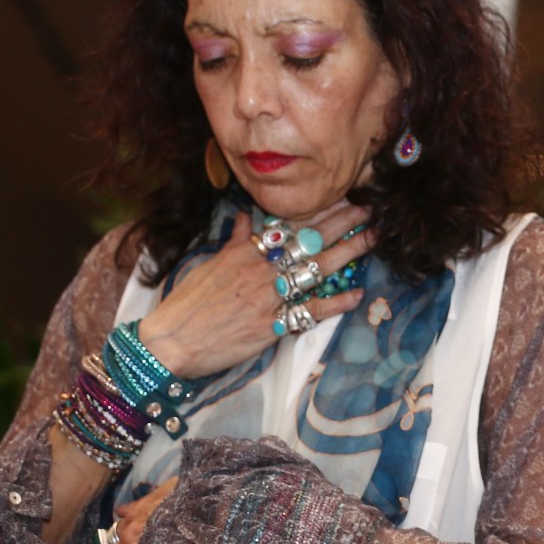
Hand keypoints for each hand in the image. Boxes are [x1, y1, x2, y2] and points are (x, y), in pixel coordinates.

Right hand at [136, 206, 373, 379]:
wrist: (169, 344)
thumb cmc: (186, 305)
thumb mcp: (208, 265)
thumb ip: (234, 242)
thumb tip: (245, 217)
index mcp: (244, 253)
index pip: (288, 225)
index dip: (317, 212)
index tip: (341, 199)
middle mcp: (260, 270)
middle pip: (309, 240)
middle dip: (343, 222)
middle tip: (369, 208)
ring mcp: (269, 296)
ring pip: (317, 269)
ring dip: (349, 252)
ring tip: (373, 238)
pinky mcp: (273, 325)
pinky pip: (311, 311)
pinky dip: (336, 303)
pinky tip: (357, 294)